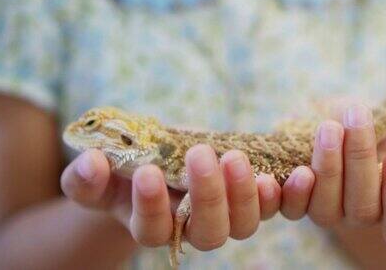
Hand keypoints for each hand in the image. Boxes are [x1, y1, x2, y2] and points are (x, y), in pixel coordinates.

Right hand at [61, 146, 279, 250]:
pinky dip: (286, 193)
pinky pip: (273, 205)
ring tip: (240, 160)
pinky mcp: (252, 198)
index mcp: (154, 226)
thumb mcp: (100, 174)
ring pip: (244, 224)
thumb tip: (88, 164)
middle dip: (207, 195)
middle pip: (209, 231)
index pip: (153, 229)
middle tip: (202, 155)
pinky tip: (298, 173)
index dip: (150, 206)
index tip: (147, 173)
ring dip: (246, 195)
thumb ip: (87, 178)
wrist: (159, 163)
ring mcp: (227, 216)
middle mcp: (194, 229)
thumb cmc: (124, 172)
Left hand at [278, 102, 385, 250]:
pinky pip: (292, 209)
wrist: (338, 115)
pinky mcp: (298, 200)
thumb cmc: (383, 127)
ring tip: (330, 128)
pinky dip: (291, 193)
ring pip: (326, 208)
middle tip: (358, 116)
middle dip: (360, 160)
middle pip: (362, 209)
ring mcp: (327, 210)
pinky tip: (294, 171)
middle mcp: (360, 215)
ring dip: (328, 167)